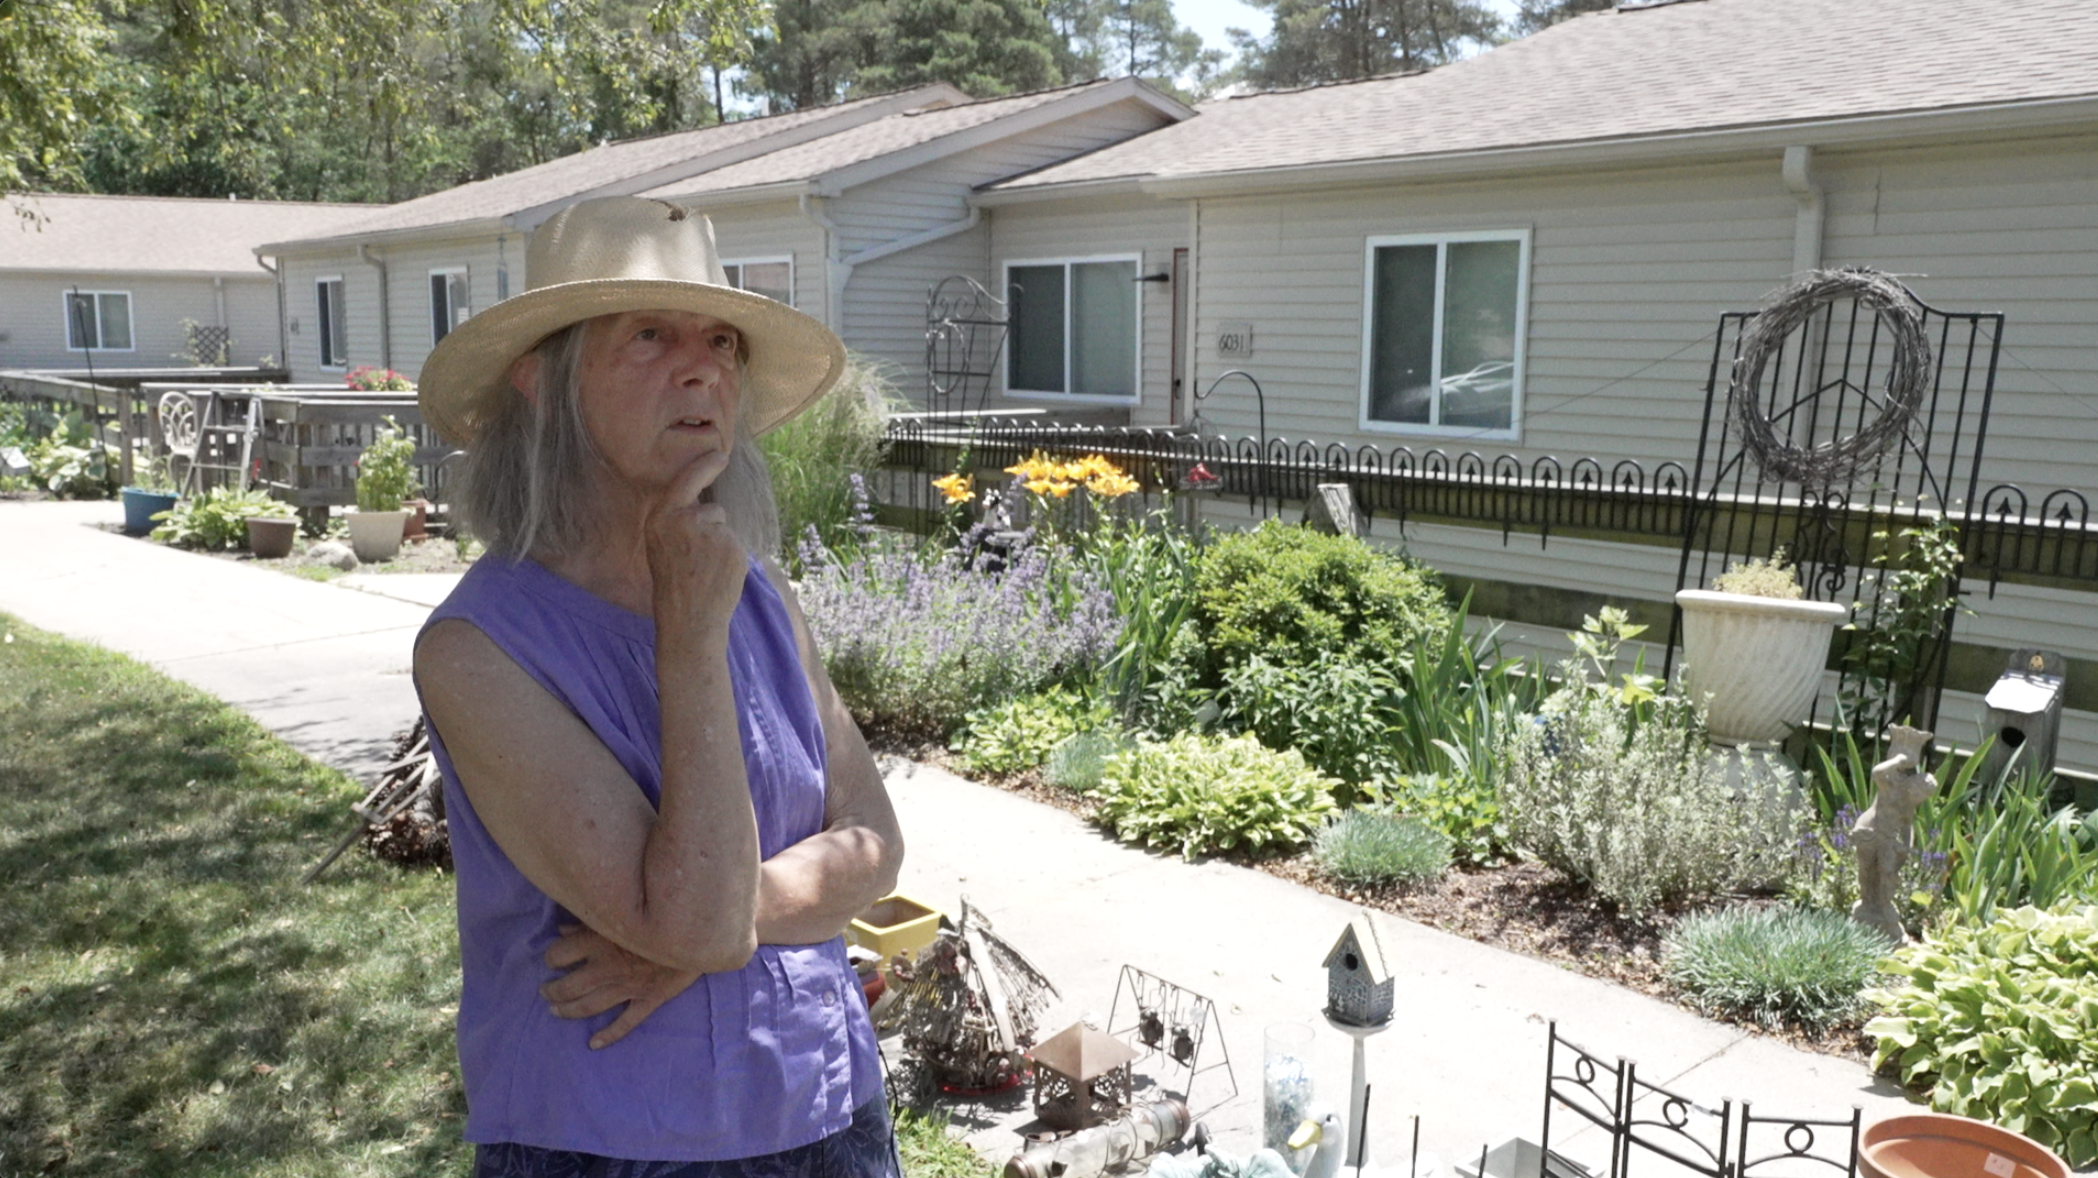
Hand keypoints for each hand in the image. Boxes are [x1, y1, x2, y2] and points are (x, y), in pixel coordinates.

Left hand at [541, 923, 701, 1049]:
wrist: (699, 931)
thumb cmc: (659, 913)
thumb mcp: (622, 911)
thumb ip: (591, 921)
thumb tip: (563, 929)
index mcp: (598, 942)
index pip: (559, 954)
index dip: (550, 958)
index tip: (550, 960)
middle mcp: (607, 968)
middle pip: (568, 986)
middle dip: (552, 991)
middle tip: (545, 992)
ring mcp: (628, 987)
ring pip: (588, 1006)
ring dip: (568, 1011)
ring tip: (555, 1011)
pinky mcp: (648, 999)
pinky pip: (625, 1023)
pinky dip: (608, 1035)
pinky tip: (593, 1043)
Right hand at [644, 452, 746, 631]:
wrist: (689, 618)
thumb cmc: (674, 583)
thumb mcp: (661, 544)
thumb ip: (678, 520)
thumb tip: (706, 505)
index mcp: (662, 517)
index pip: (687, 480)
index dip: (705, 466)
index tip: (721, 455)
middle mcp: (684, 519)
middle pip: (712, 509)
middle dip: (711, 528)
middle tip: (698, 560)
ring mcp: (710, 532)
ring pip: (724, 528)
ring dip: (721, 545)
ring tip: (705, 570)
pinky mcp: (732, 546)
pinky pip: (736, 544)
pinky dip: (731, 557)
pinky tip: (718, 575)